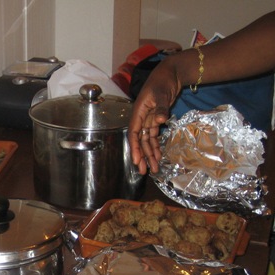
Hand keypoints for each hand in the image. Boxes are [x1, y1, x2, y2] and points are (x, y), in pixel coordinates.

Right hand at [127, 57, 181, 174]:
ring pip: (147, 141)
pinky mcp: (156, 119)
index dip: (135, 148)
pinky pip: (154, 136)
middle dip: (143, 156)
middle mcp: (141, 118)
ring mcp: (148, 120)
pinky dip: (156, 146)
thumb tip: (160, 120)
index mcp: (138, 113)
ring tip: (154, 168)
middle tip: (145, 171)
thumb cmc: (162, 81)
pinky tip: (158, 156)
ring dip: (150, 154)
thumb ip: (162, 107)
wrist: (170, 73)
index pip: (135, 134)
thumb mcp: (162, 93)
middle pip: (140, 141)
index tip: (136, 160)